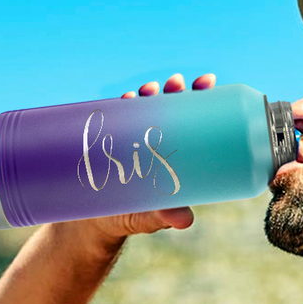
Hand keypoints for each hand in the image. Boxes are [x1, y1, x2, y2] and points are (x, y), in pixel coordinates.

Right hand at [56, 71, 216, 247]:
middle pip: (169, 108)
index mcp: (175, 155)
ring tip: (150, 90)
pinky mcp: (110, 139)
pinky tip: (126, 99)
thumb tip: (185, 221)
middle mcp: (155, 141)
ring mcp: (132, 138)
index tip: (207, 82)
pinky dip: (122, 105)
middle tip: (177, 84)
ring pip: (144, 107)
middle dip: (175, 90)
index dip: (200, 100)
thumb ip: (166, 217)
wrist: (95, 221)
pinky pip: (117, 116)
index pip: (191, 121)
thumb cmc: (132, 218)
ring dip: (149, 93)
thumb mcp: (151, 219)